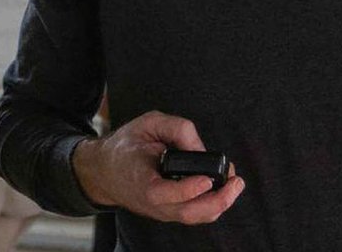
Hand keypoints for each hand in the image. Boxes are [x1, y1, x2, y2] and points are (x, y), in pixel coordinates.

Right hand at [74, 111, 243, 223]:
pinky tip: (223, 187)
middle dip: (217, 201)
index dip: (187, 189)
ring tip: (235, 184)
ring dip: (220, 204)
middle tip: (236, 183)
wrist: (105, 171)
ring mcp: (162, 211)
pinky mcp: (170, 211)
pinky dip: (213, 204)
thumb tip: (200, 147)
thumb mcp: (147, 124)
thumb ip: (176, 128)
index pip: (164, 194)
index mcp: (141, 181)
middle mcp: (153, 203)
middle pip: (187, 213)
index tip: (205, 178)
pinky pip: (194, 214)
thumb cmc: (126, 147)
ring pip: (195, 218)